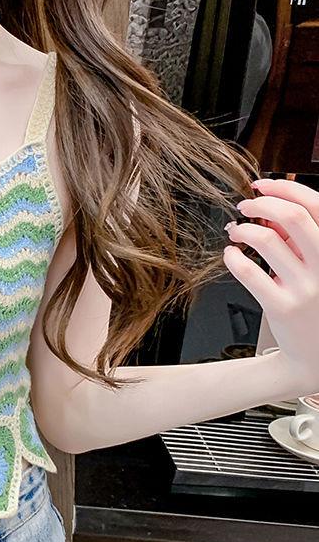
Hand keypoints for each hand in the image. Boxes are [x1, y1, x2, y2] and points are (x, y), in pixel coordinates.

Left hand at [223, 178, 318, 396]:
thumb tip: (270, 212)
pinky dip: (234, 256)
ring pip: (267, 240)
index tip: (262, 185)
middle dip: (261, 204)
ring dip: (244, 229)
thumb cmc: (316, 305)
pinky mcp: (281, 307)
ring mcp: (305, 288)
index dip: (284, 188)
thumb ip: (300, 239)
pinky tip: (231, 254)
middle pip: (291, 217)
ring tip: (237, 232)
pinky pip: (249, 271)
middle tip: (245, 206)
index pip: (317, 205)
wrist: (316, 356)